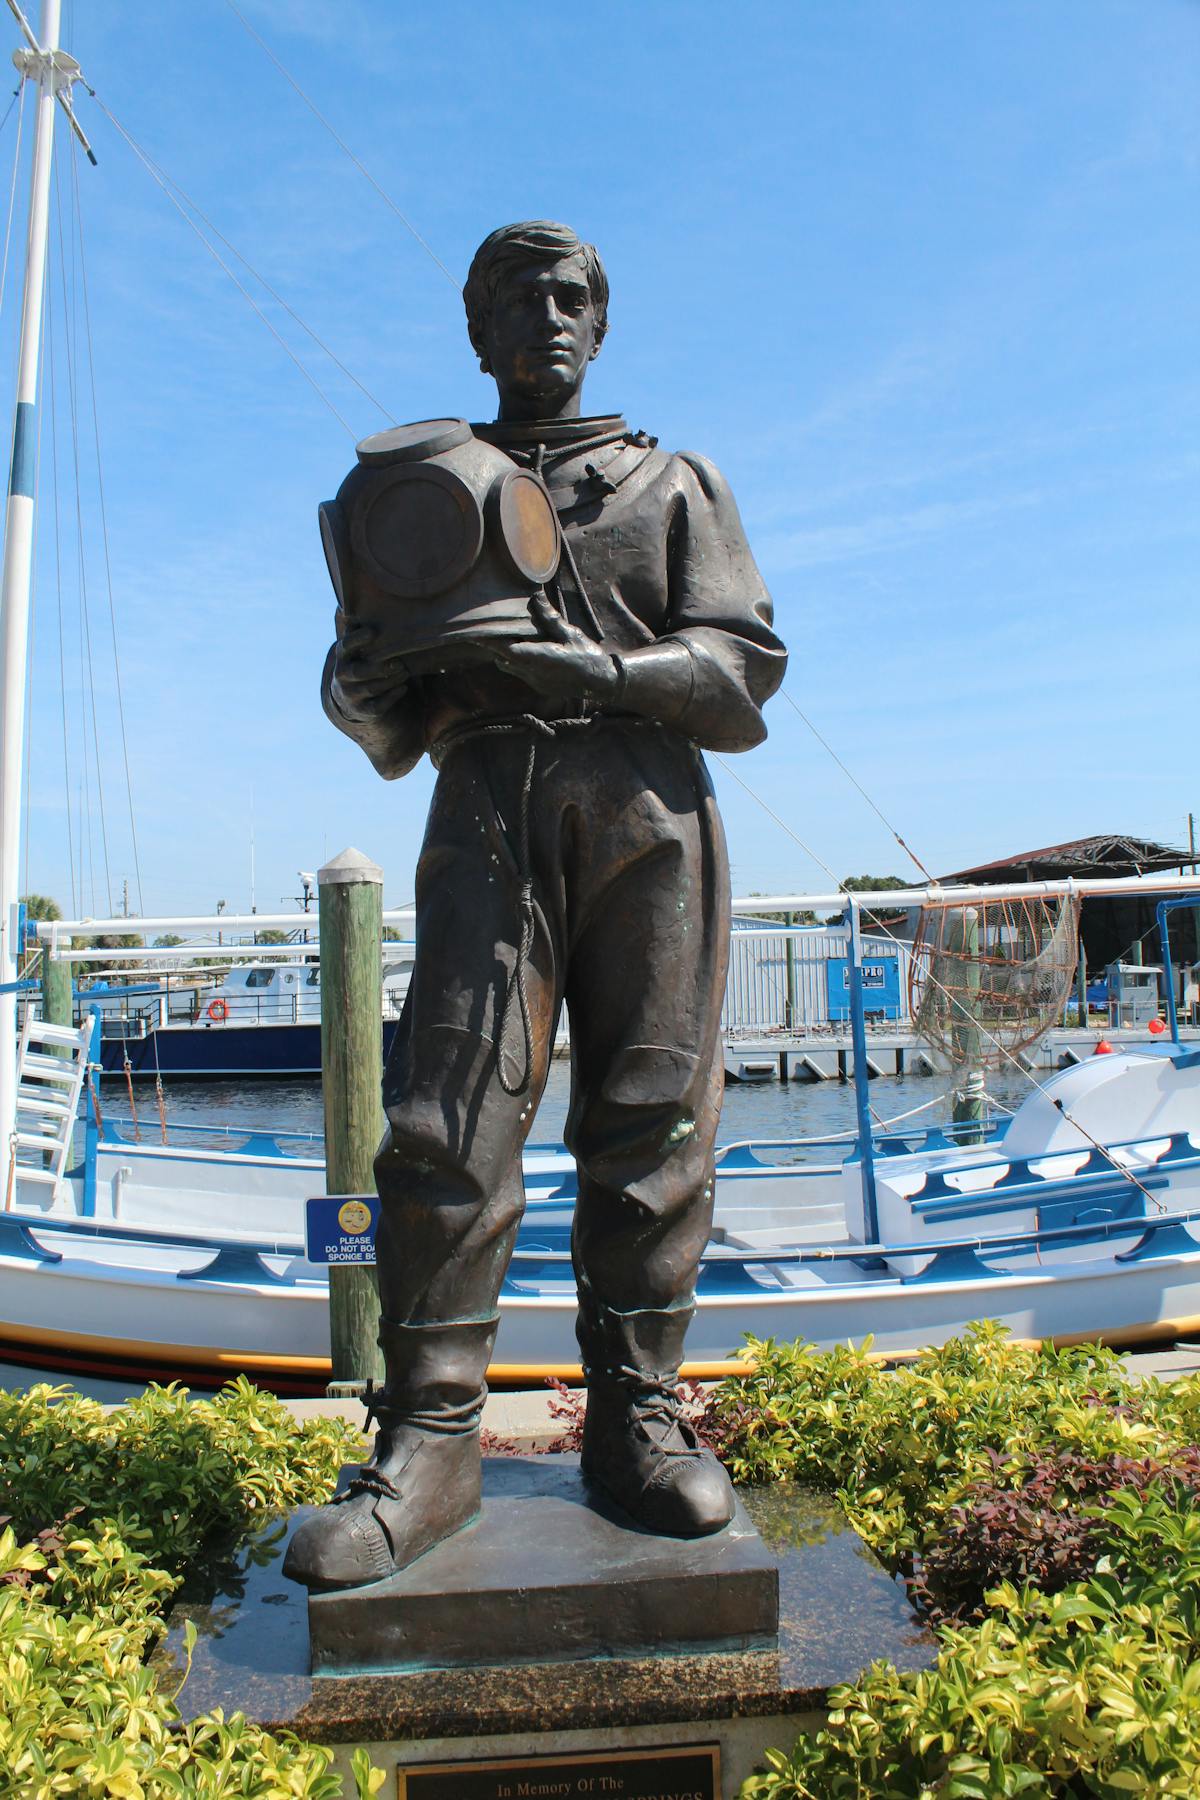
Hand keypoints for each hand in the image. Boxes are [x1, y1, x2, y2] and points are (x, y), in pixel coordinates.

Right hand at [330, 618, 409, 719]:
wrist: (350, 696)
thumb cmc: (360, 660)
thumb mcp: (356, 645)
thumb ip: (358, 628)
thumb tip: (357, 601)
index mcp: (342, 656)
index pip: (345, 646)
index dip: (357, 639)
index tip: (373, 632)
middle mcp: (343, 676)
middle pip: (358, 671)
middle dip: (379, 667)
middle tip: (399, 662)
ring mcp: (351, 694)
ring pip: (371, 688)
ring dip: (390, 680)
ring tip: (406, 671)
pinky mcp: (363, 710)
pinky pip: (377, 706)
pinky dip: (392, 696)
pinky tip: (403, 687)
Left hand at [495, 593, 619, 702]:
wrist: (601, 683)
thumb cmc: (588, 656)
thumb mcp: (571, 634)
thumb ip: (550, 618)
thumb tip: (535, 598)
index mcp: (540, 659)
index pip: (506, 649)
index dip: (489, 642)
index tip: (475, 633)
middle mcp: (534, 673)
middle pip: (503, 659)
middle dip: (494, 646)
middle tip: (486, 630)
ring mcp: (535, 682)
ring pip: (510, 667)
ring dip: (505, 654)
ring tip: (504, 636)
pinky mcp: (539, 687)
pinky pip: (520, 673)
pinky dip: (517, 661)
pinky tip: (525, 649)